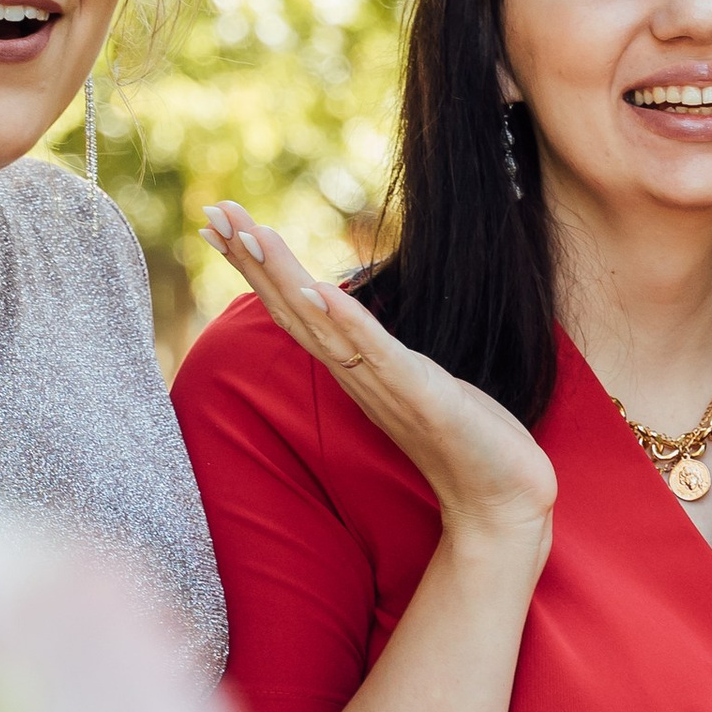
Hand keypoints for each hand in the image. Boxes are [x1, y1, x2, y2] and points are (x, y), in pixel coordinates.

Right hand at [202, 204, 555, 545]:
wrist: (498, 499)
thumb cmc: (460, 438)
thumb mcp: (413, 378)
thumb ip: (381, 351)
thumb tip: (358, 315)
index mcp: (353, 364)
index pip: (293, 305)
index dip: (255, 265)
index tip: (220, 219)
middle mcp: (355, 374)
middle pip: (290, 307)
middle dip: (251, 258)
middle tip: (213, 212)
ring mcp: (382, 384)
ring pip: (320, 323)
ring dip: (284, 277)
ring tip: (252, 233)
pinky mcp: (417, 394)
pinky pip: (373, 352)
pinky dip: (344, 321)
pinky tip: (319, 290)